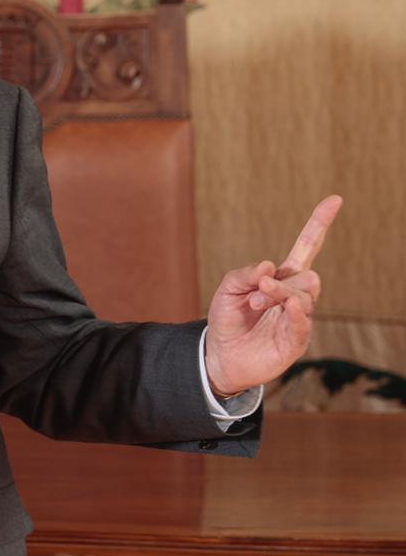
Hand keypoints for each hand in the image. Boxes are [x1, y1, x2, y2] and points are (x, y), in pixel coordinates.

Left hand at [205, 195, 341, 395]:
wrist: (219, 355)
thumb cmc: (227, 320)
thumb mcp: (227, 289)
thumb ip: (245, 273)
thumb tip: (270, 265)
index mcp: (281, 278)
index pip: (307, 248)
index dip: (319, 224)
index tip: (335, 199)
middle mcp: (295, 296)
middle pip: (308, 277)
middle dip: (281, 281)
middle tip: (255, 293)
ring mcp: (299, 319)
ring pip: (305, 296)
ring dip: (278, 294)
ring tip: (256, 303)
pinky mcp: (296, 341)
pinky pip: (303, 323)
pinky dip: (296, 312)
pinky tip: (288, 306)